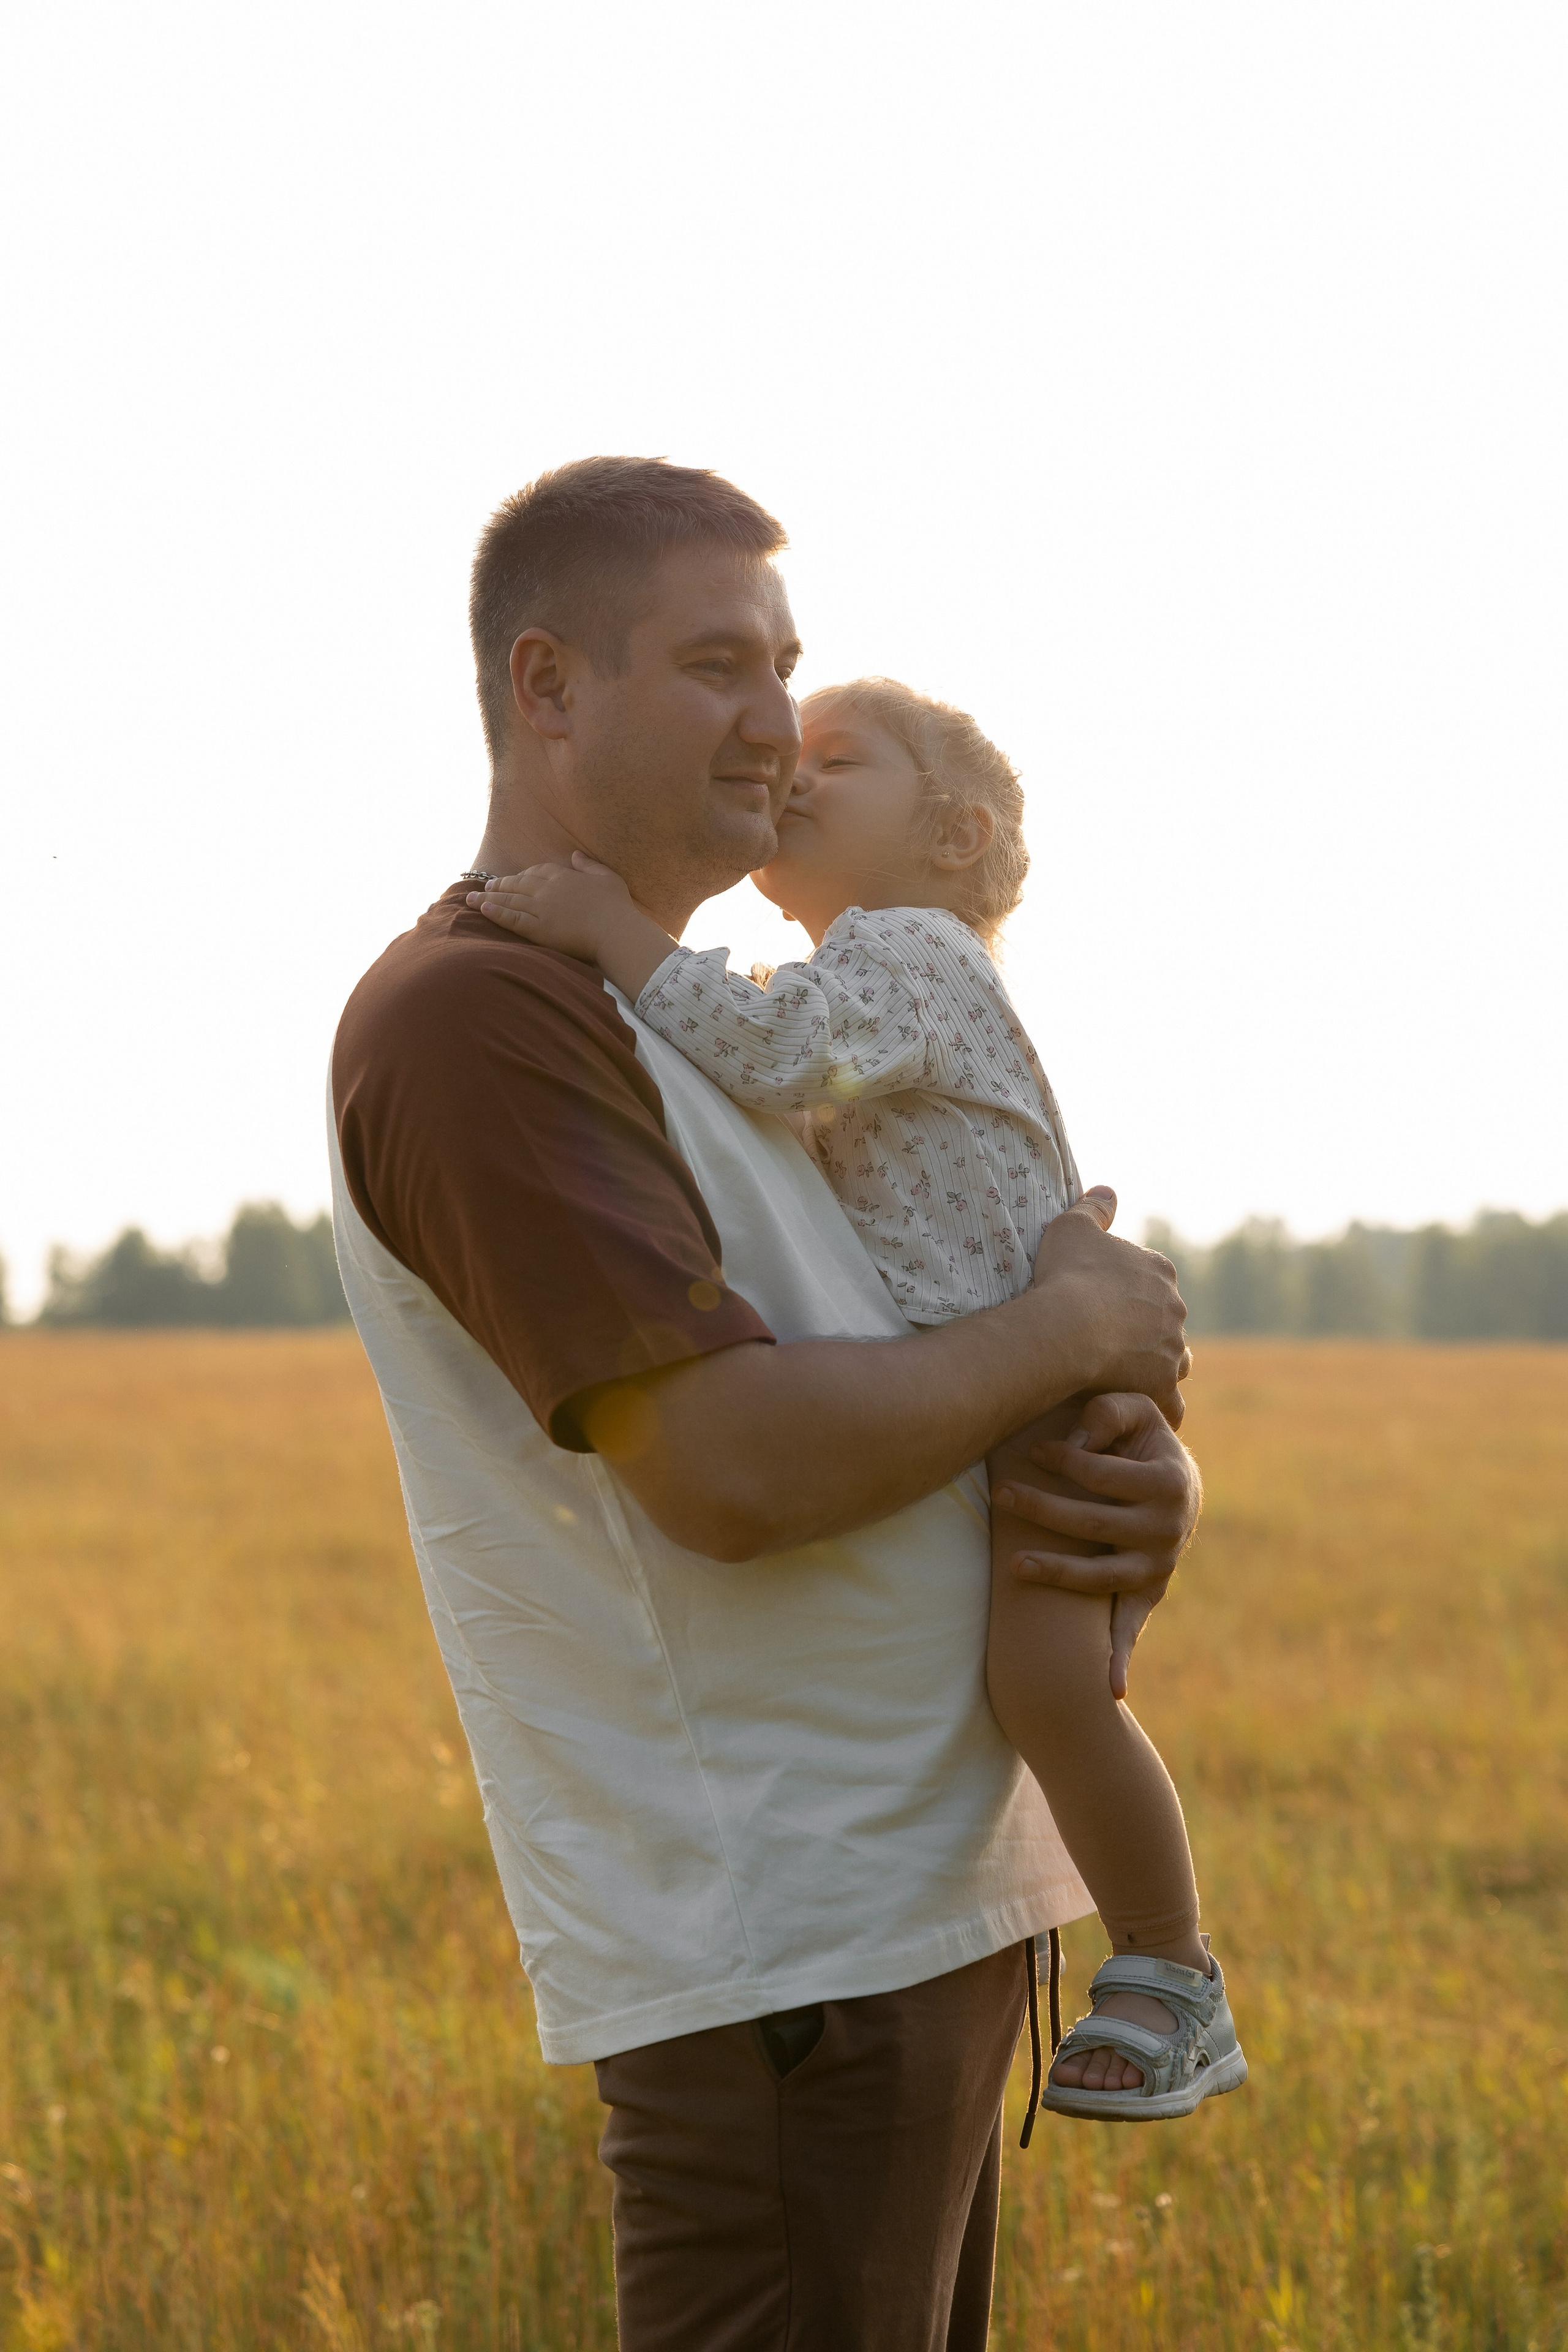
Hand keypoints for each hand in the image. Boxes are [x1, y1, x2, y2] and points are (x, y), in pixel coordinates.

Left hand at [468, 854, 634, 964]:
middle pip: (516, 884)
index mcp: (564, 876)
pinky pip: (512, 919)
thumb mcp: (607, 877)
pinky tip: (482, 910)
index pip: (536, 871)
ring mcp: (541, 909)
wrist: (616, 931)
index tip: (512, 878)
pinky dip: (496, 914)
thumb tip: (575, 854)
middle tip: (484, 886)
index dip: (522, 875)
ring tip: (471, 898)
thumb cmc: (616, 906)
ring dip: (488, 898)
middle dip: (498, 885)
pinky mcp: (538, 929)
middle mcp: (548, 890)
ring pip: (509, 901)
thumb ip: (589, 865)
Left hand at [991, 1392, 1201, 1698]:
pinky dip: (1122, 1658)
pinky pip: (1131, 1628)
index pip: (1102, 1475)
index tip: (1030, 1450)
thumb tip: (1077, 1435)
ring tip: (1014, 1568)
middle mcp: (1167, 1530)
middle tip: (999, 1494)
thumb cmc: (1142, 1441)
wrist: (1175, 1485)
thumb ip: (1108, 1411)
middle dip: (1042, 1510)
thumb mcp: (1134, 1411)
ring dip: (1058, 1575)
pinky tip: (1111, 1689)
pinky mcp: (1147, 1592)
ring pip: (1101, 1578)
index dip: (1063, 1460)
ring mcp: (1157, 1566)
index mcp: (1167, 1483)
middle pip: (1093, 1525)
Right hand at [1030, 1187, 1190, 1428]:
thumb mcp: (1073, 1227)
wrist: (1068, 1326)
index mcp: (1160, 1270)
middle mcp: (1176, 1309)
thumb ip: (1093, 1207)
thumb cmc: (1067, 1274)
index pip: (1151, 1282)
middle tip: (1106, 1342)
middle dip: (1143, 1331)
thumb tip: (1107, 1190)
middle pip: (1163, 1322)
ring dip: (1152, 1367)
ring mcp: (1173, 1349)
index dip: (1126, 1294)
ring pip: (1170, 1361)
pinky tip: (1134, 1407)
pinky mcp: (1162, 1384)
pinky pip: (1167, 1401)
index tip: (1101, 1304)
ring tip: (1119, 1376)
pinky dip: (1155, 1405)